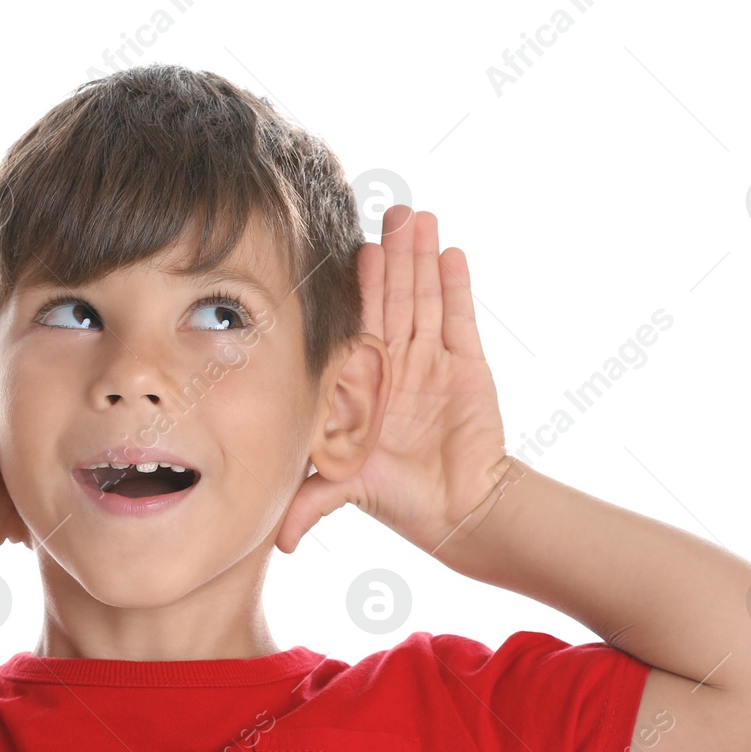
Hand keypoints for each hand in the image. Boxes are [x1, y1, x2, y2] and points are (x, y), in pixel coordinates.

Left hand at [276, 206, 509, 554]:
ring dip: (421, 258)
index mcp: (361, 380)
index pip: (356, 324)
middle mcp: (394, 363)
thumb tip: (283, 541)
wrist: (459, 512)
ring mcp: (431, 360)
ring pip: (423, 298)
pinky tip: (450, 251)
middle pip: (391, 298)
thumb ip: (314, 501)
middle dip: (390, 255)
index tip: (346, 248)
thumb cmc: (400, 497)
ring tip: (417, 217)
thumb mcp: (347, 489)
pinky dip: (455, 287)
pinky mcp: (467, 366)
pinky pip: (459, 319)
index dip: (354, 287)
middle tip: (386, 210)